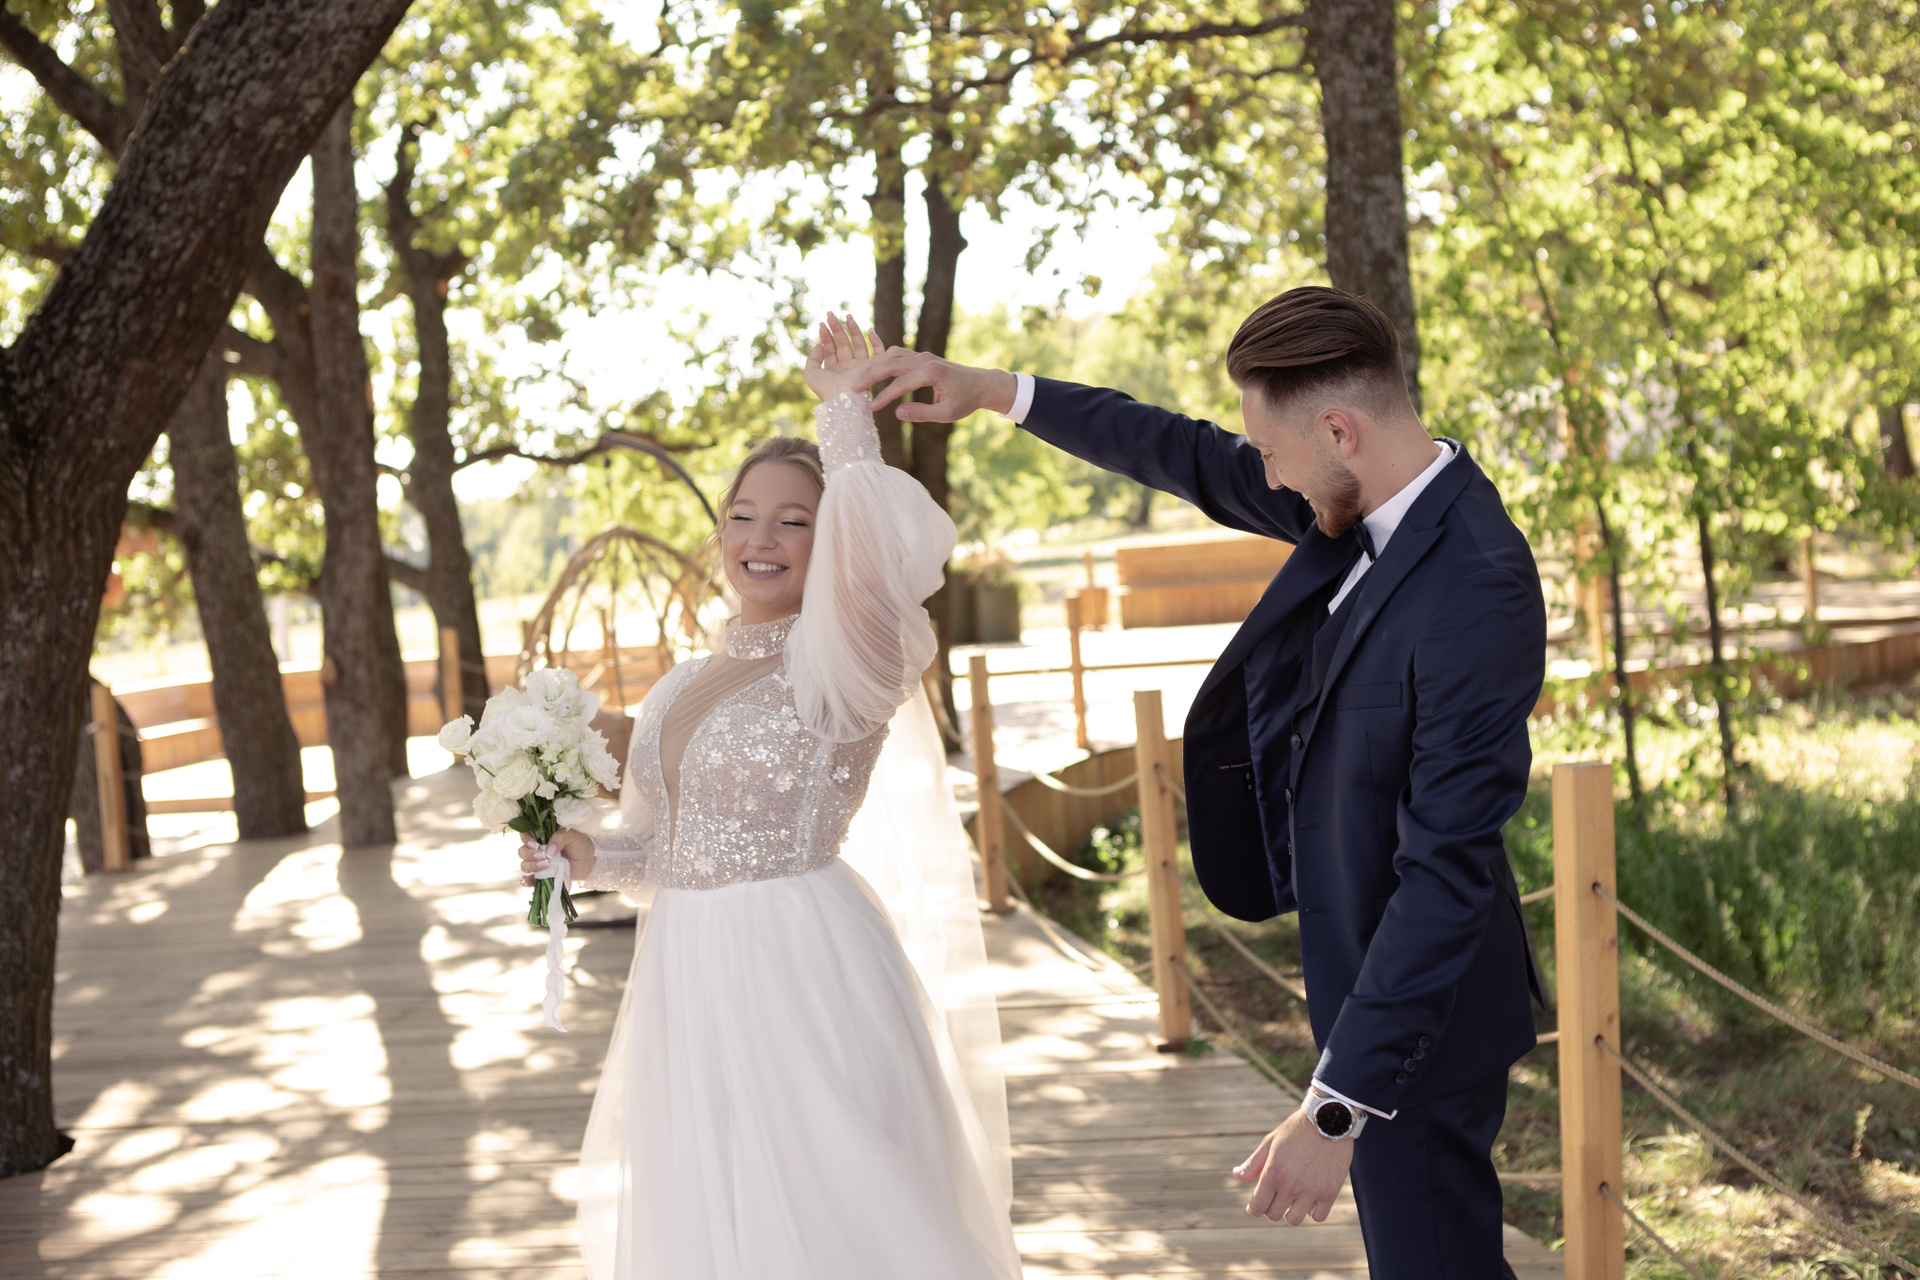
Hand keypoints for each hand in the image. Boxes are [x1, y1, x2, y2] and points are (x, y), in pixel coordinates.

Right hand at [519, 829, 594, 887]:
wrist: (589, 860)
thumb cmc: (580, 844)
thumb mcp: (572, 836)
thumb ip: (559, 839)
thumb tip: (548, 851)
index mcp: (542, 837)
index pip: (525, 835)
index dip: (526, 839)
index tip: (535, 844)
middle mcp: (537, 850)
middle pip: (522, 852)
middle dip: (530, 854)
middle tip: (544, 855)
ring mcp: (539, 864)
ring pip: (524, 865)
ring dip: (532, 866)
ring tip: (546, 864)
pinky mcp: (543, 876)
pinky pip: (530, 880)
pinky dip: (526, 881)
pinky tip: (526, 880)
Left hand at [805, 314, 880, 403]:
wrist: (845, 399)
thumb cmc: (826, 389)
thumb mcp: (811, 373)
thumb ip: (813, 357)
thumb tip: (819, 344)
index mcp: (833, 370)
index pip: (829, 348)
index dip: (825, 336)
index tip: (822, 325)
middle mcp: (846, 367)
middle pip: (842, 343)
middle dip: (836, 328)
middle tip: (830, 314)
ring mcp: (859, 366)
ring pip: (857, 343)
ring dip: (852, 329)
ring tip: (847, 315)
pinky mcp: (871, 367)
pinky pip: (877, 352)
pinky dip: (876, 342)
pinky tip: (870, 330)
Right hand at [857, 348, 1017, 422]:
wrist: (979, 384)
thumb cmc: (965, 400)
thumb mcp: (946, 413)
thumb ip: (922, 413)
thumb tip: (897, 413)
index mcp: (932, 372)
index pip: (901, 384)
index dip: (884, 396)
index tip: (871, 408)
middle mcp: (925, 359)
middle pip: (891, 363)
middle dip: (871, 376)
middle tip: (854, 389)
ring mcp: (922, 355)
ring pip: (892, 355)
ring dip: (875, 366)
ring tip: (861, 381)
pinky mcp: (921, 356)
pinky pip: (897, 354)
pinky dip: (883, 361)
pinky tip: (873, 371)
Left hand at [1233, 1105, 1353, 1224]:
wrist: (1328, 1120)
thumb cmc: (1296, 1130)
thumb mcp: (1270, 1142)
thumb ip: (1253, 1163)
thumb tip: (1237, 1175)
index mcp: (1273, 1173)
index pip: (1258, 1207)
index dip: (1254, 1209)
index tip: (1256, 1206)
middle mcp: (1291, 1186)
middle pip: (1274, 1215)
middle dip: (1271, 1208)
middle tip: (1275, 1199)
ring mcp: (1311, 1191)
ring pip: (1294, 1220)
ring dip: (1291, 1212)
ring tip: (1293, 1201)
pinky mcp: (1330, 1192)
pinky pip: (1318, 1216)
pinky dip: (1312, 1212)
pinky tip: (1310, 1200)